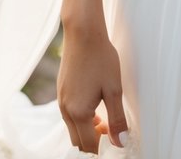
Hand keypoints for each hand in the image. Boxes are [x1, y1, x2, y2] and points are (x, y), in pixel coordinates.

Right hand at [57, 26, 129, 152]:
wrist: (83, 32)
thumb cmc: (100, 58)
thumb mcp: (114, 90)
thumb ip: (117, 119)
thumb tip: (120, 142)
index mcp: (78, 113)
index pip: (89, 145)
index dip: (103, 147)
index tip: (116, 139)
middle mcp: (65, 110)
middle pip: (78, 141)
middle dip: (94, 140)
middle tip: (111, 129)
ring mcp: (61, 100)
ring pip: (72, 128)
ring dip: (87, 129)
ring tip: (105, 116)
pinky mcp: (61, 91)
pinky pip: (69, 115)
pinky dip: (81, 118)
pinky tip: (94, 104)